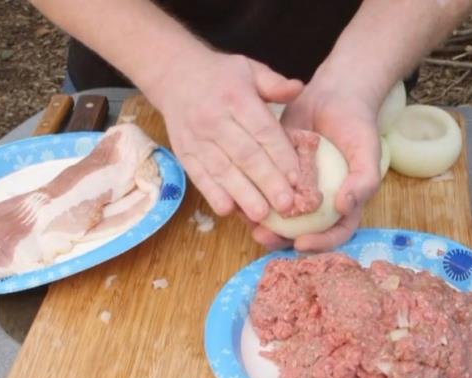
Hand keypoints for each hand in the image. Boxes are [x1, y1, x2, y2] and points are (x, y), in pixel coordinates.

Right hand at [154, 49, 303, 221]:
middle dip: (267, 182)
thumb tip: (298, 89)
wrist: (174, 74)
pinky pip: (199, 176)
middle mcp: (215, 119)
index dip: (281, 156)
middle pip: (245, 155)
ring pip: (223, 170)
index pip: (262, 131)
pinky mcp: (185, 153)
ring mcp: (197, 139)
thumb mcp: (249, 69)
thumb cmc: (221, 76)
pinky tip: (229, 210)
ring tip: (262, 215)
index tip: (298, 178)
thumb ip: (275, 83)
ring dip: (243, 195)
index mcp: (236, 97)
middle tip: (287, 204)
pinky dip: (213, 194)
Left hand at [249, 85, 381, 251]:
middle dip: (279, 239)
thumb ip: (363, 182)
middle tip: (263, 237)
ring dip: (261, 221)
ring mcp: (294, 188)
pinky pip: (261, 188)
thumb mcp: (367, 152)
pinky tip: (236, 195)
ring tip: (246, 221)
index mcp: (342, 204)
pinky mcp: (275, 172)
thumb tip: (344, 208)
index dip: (319, 244)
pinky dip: (250, 193)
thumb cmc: (357, 126)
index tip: (300, 243)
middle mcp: (316, 202)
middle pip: (299, 231)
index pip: (334, 233)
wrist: (334, 95)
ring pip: (277, 214)